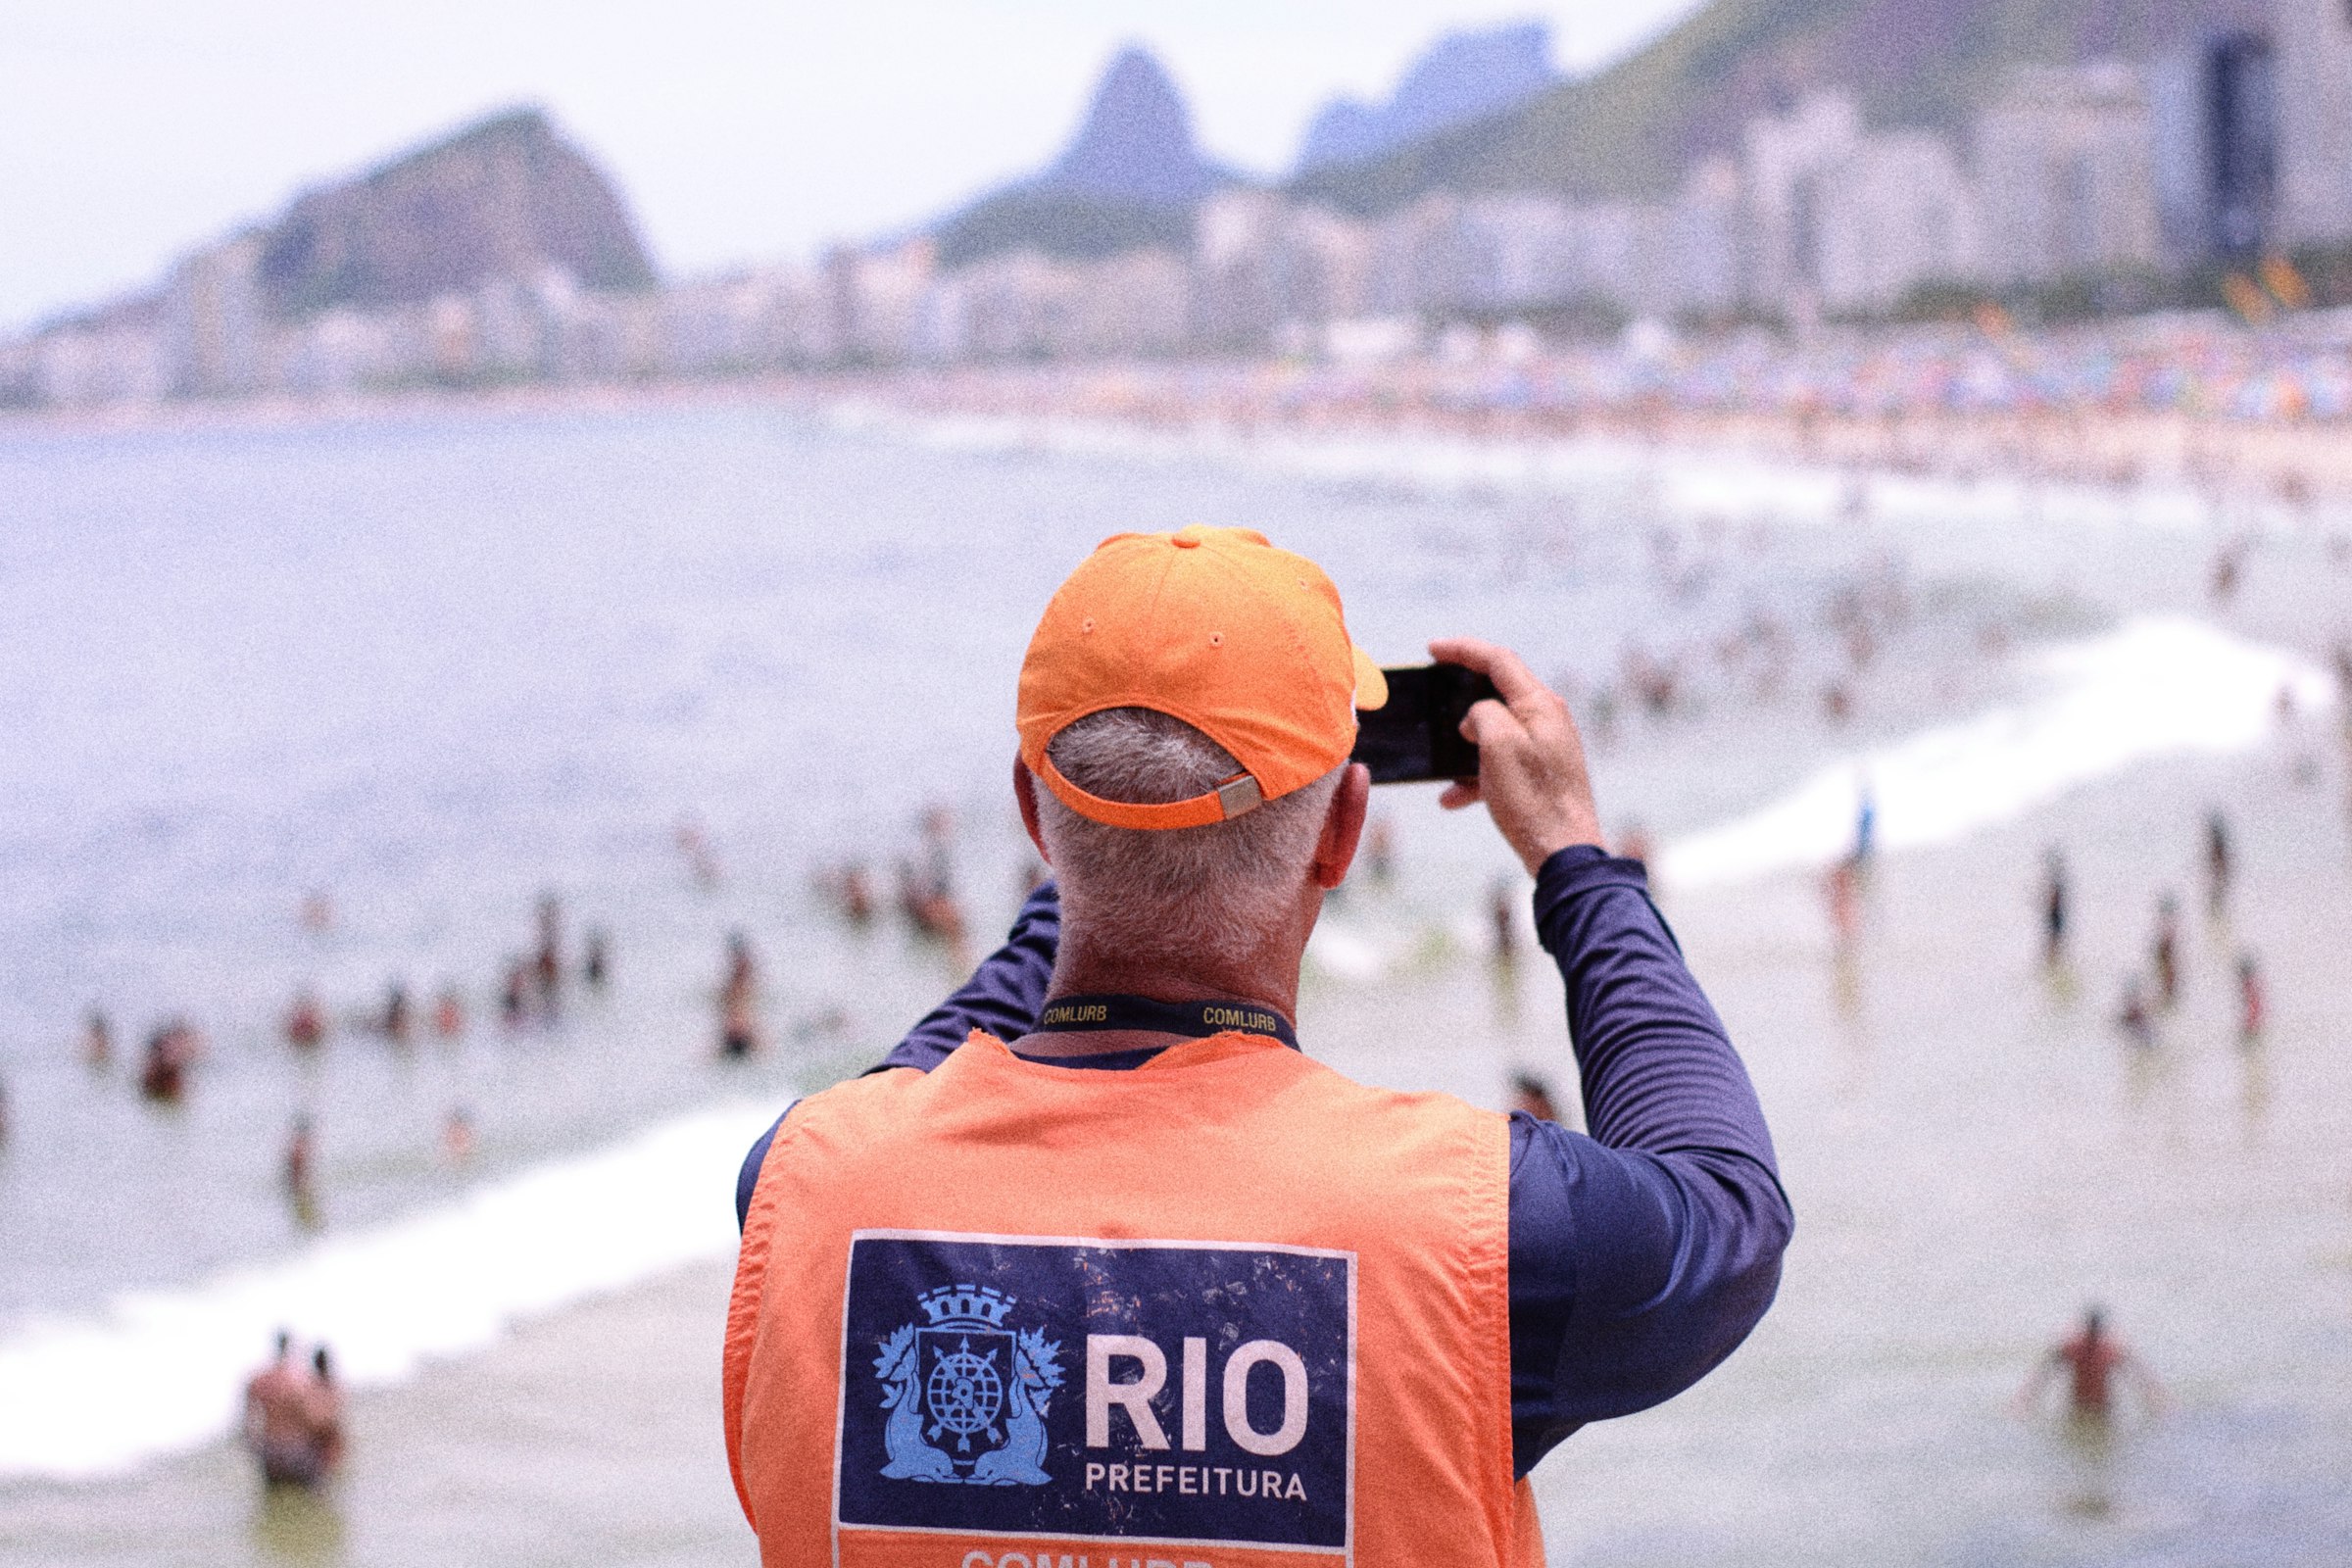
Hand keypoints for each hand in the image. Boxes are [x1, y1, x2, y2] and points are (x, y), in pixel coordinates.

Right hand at [1427, 638, 1603, 875]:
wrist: (1563, 853)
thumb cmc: (1533, 800)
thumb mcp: (1498, 746)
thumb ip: (1482, 713)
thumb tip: (1476, 717)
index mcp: (1540, 704)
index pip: (1499, 660)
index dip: (1463, 649)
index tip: (1432, 650)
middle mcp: (1547, 719)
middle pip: (1498, 691)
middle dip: (1462, 696)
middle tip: (1434, 696)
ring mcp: (1546, 746)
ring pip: (1495, 730)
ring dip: (1464, 745)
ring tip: (1442, 763)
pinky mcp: (1542, 773)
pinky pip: (1501, 761)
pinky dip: (1475, 774)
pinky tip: (1453, 799)